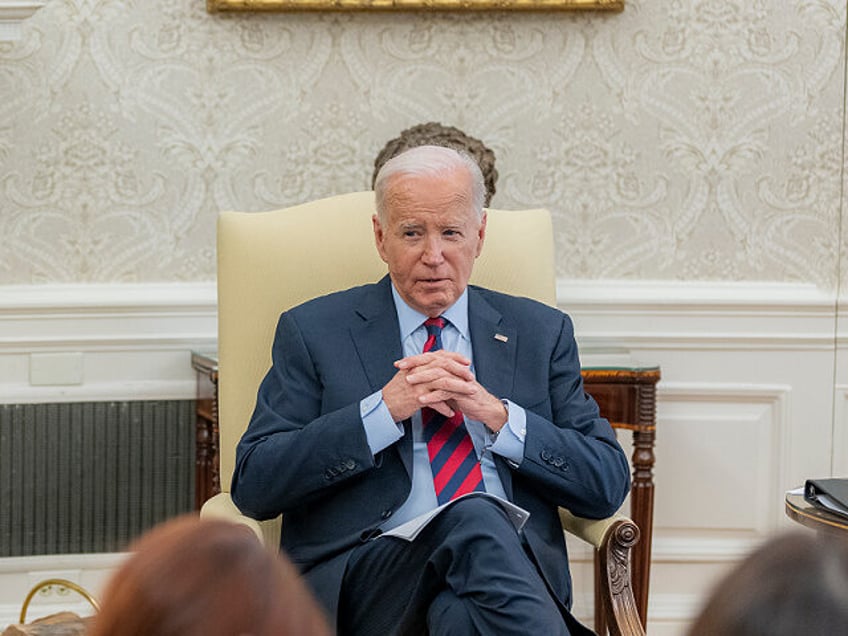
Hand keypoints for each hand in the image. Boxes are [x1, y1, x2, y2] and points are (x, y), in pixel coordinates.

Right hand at [382, 351, 470, 421]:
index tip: (466, 361)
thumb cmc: (397, 391)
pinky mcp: (416, 397)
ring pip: (443, 382)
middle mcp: (418, 371)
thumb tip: (438, 367)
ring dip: (459, 388)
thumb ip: (423, 370)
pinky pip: (435, 401)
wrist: (384, 404)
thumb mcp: (409, 375)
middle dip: (460, 371)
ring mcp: (417, 384)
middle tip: (471, 377)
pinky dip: (445, 407)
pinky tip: (451, 412)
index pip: (439, 355)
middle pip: (444, 366)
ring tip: (469, 393)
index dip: (455, 357)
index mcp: (417, 364)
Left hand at [388, 351, 507, 432]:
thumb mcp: (448, 387)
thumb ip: (436, 381)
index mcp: (451, 367)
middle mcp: (455, 370)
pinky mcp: (463, 392)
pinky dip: (433, 395)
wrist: (484, 408)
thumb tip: (418, 376)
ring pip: (439, 374)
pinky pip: (446, 392)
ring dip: (422, 377)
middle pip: (434, 361)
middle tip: (401, 367)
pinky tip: (422, 399)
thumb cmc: (465, 397)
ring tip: (409, 381)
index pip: (431, 357)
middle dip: (416, 363)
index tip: (399, 363)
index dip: (414, 359)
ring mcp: (460, 380)